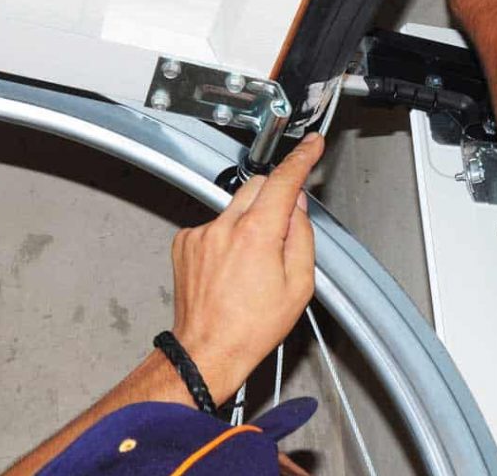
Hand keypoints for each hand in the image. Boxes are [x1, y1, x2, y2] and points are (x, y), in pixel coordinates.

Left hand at [169, 133, 324, 403]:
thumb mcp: (299, 285)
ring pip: (235, 206)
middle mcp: (224, 227)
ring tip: (252, 263)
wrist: (208, 350)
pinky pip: (215, 224)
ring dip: (250, 221)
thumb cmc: (251, 327)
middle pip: (258, 186)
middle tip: (283, 231)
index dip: (302, 159)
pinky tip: (231, 267)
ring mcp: (200, 234)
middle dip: (275, 198)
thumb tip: (296, 209)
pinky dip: (227, 235)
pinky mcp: (185, 242)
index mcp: (257, 235)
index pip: (284, 181)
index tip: (312, 146)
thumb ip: (301, 237)